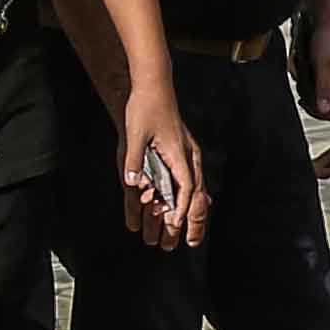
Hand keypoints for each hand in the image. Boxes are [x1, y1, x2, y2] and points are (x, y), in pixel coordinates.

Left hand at [120, 95, 205, 251]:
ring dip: (193, 214)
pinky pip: (192, 182)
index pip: (186, 188)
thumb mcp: (135, 133)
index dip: (181, 209)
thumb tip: (131, 184)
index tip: (175, 226)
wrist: (153, 86)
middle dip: (194, 221)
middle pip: (198, 195)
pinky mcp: (183, 152)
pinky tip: (187, 210)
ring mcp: (188, 155)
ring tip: (191, 235)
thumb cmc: (145, 108)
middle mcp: (189, 157)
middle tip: (189, 243)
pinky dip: (191, 200)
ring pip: (198, 191)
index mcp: (179, 153)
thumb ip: (133, 161)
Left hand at [305, 2, 329, 122]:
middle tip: (301, 86)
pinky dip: (304, 74)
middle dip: (309, 97)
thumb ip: (325, 90)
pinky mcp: (324, 67)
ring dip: (304, 84)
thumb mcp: (325, 66)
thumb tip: (324, 110)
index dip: (317, 112)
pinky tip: (302, 63)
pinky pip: (311, 80)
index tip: (304, 103)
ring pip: (315, 92)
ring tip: (302, 69)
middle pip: (323, 105)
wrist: (328, 16)